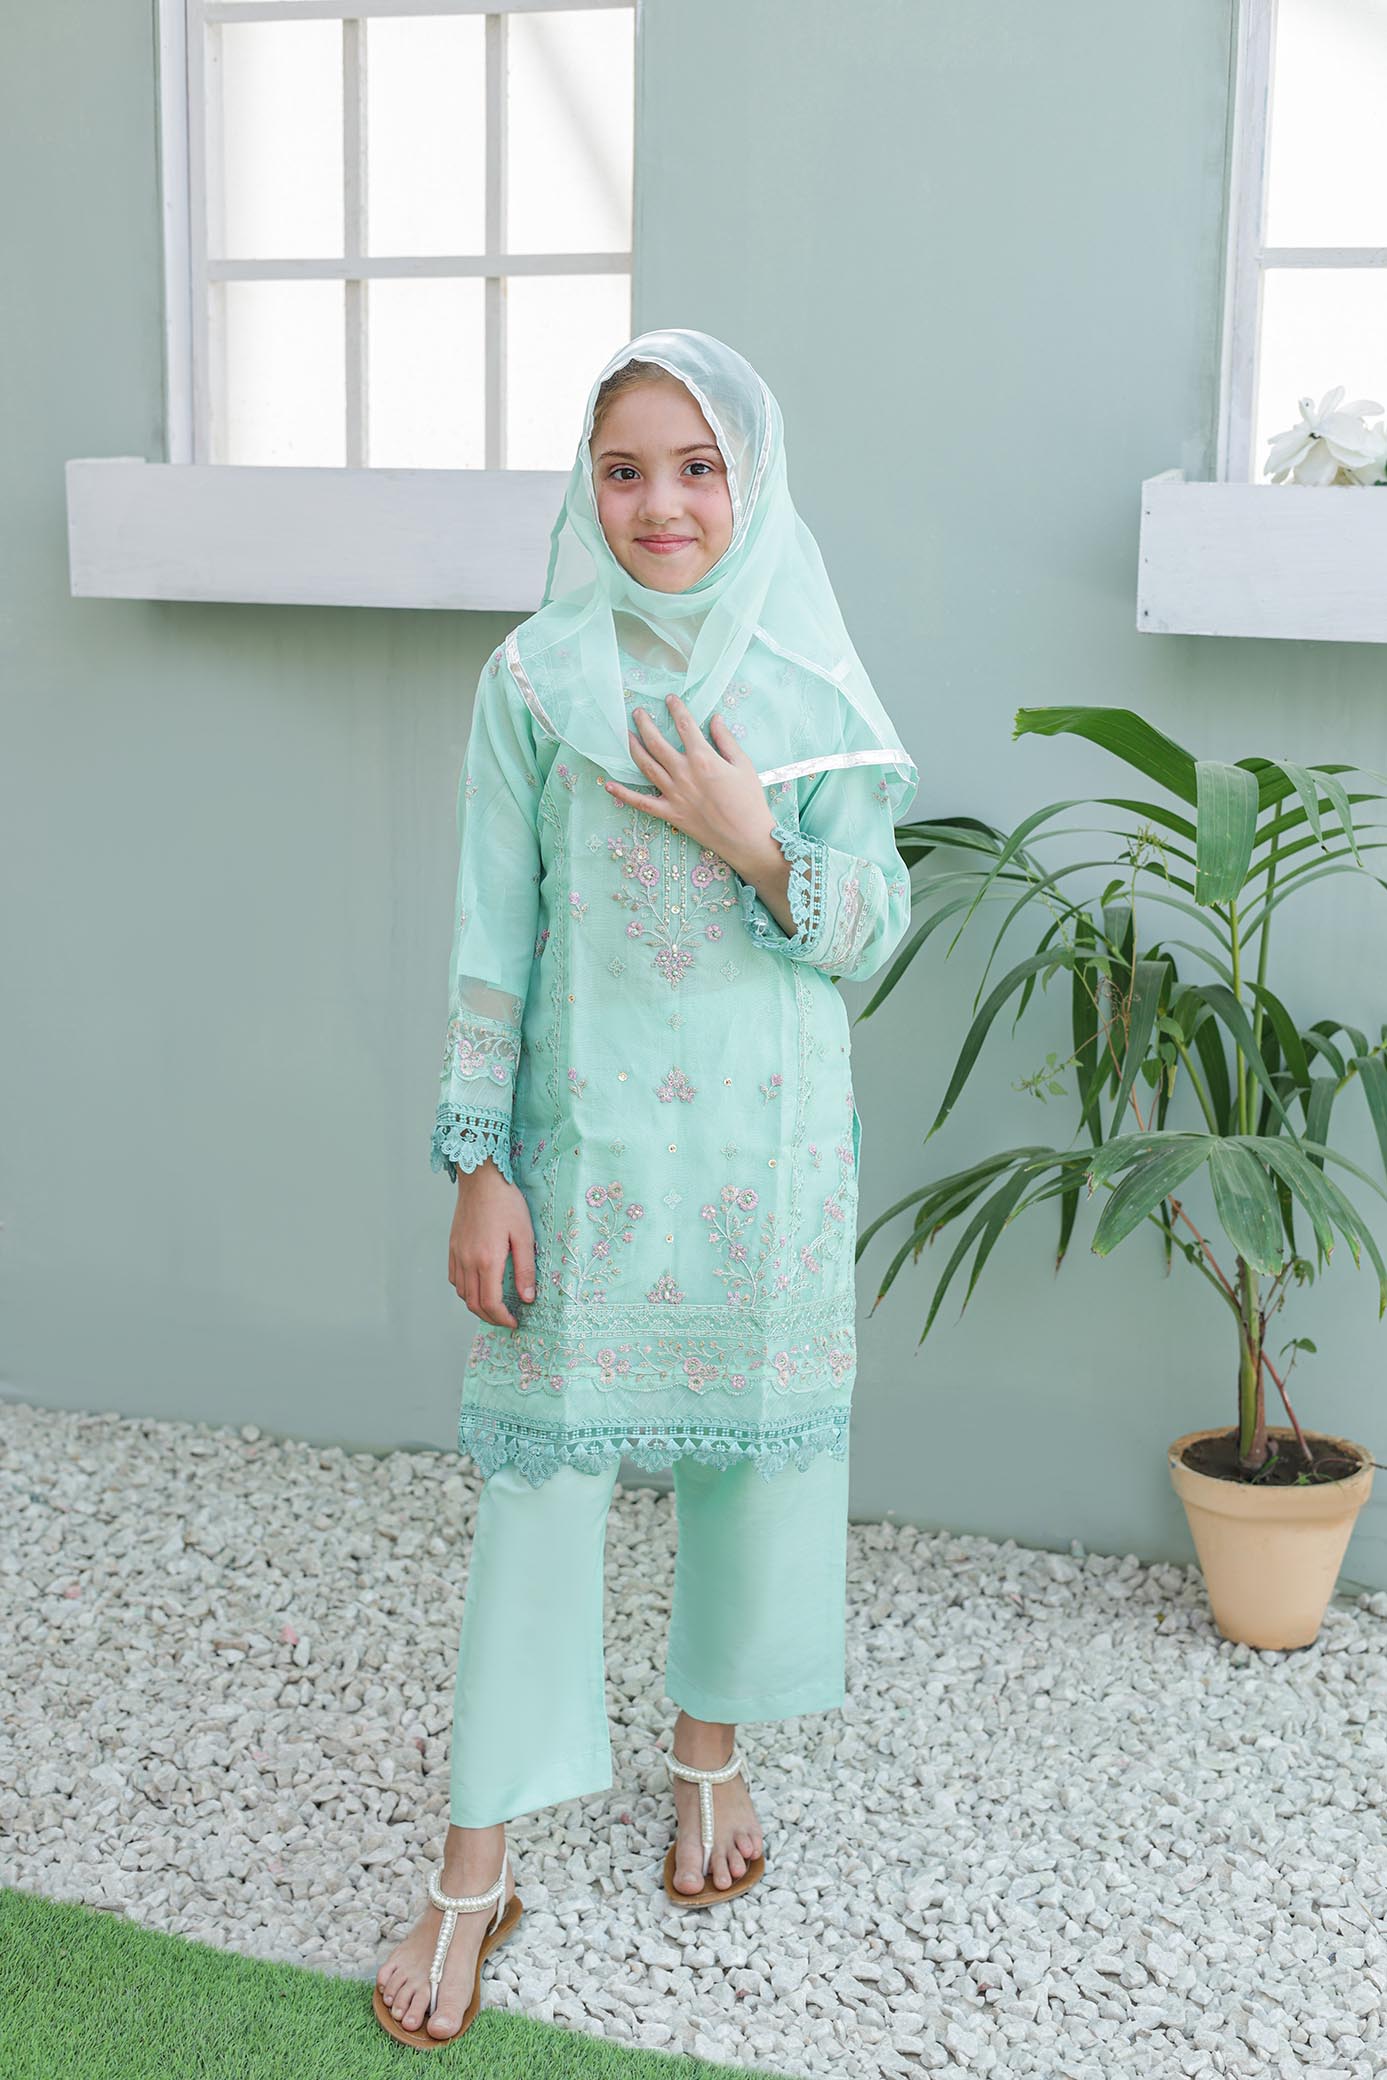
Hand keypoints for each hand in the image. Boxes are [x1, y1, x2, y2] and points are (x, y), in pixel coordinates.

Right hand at [449, 1161, 535, 1327]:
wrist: (481, 1179)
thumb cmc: (506, 1203)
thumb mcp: (524, 1235)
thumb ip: (525, 1269)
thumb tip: (527, 1297)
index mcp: (487, 1260)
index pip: (490, 1303)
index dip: (502, 1318)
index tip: (514, 1322)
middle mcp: (468, 1261)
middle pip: (473, 1303)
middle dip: (490, 1317)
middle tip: (506, 1319)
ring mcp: (457, 1254)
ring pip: (462, 1293)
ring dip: (477, 1305)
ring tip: (494, 1306)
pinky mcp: (453, 1246)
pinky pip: (454, 1278)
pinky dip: (465, 1290)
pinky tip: (478, 1286)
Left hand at [603, 694, 778, 880]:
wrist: (746, 837)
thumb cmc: (749, 801)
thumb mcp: (743, 765)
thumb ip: (726, 740)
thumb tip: (715, 719)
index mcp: (703, 758)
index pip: (685, 726)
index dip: (676, 709)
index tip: (669, 699)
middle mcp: (683, 773)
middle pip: (657, 742)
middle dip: (644, 724)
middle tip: (637, 713)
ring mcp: (673, 794)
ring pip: (646, 766)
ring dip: (633, 747)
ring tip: (625, 734)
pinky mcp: (669, 813)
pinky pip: (641, 802)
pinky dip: (623, 794)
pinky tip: (609, 785)